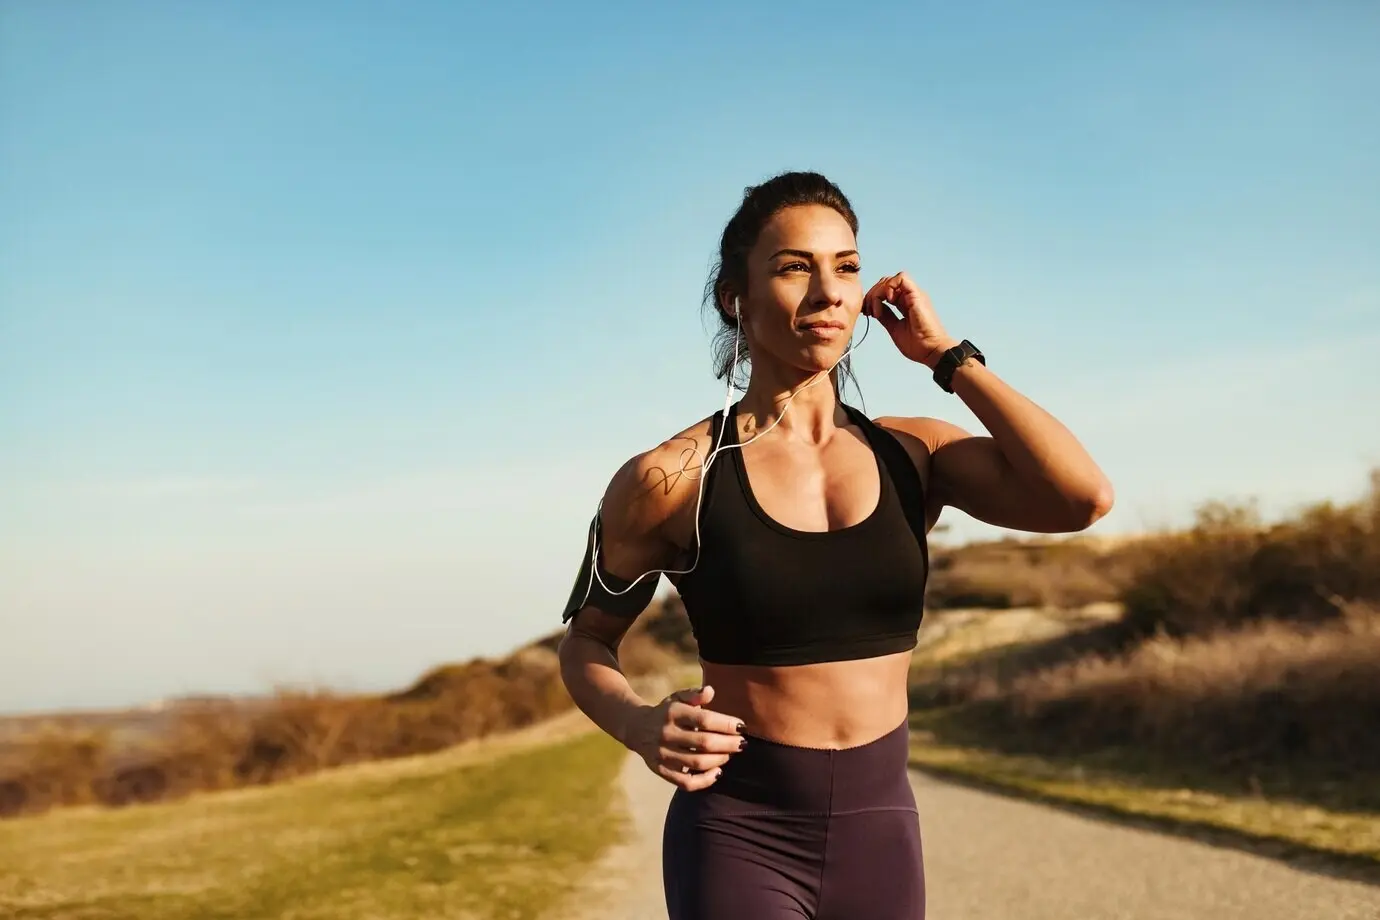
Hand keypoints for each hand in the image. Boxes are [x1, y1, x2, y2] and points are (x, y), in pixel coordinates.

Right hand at [625, 685, 744, 789]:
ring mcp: (663, 754)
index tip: (742, 726)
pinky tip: (717, 772)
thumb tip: (711, 691)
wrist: (636, 728)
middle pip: (704, 742)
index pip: (704, 719)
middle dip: (729, 744)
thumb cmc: (667, 712)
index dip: (726, 724)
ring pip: (697, 762)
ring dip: (720, 759)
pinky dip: (705, 780)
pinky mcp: (661, 770)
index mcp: (673, 713)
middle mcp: (666, 733)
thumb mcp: (677, 697)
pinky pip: (686, 782)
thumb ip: (694, 694)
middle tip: (742, 743)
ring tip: (730, 754)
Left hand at [863, 272, 958, 368]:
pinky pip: (901, 278)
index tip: (867, 312)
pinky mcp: (917, 295)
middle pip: (886, 282)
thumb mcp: (894, 328)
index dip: (873, 298)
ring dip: (878, 292)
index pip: (886, 291)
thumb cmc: (918, 344)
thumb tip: (875, 308)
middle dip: (872, 294)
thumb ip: (886, 316)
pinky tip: (887, 302)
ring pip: (891, 279)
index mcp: (906, 303)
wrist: (931, 351)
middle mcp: (911, 296)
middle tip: (868, 311)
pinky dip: (889, 287)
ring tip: (876, 310)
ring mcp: (915, 294)